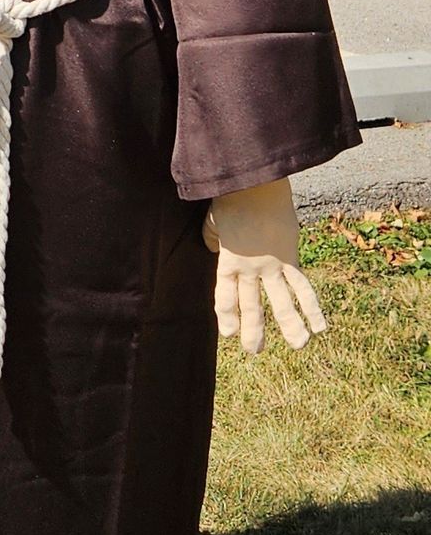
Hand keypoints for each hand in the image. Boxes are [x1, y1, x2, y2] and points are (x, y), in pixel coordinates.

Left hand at [205, 179, 326, 355]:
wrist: (256, 183)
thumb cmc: (231, 200)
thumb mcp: (213, 223)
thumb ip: (213, 240)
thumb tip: (216, 249)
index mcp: (228, 262)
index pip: (226, 297)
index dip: (228, 316)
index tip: (230, 333)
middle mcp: (251, 269)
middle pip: (252, 306)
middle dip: (254, 331)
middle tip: (255, 350)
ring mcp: (273, 265)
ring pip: (282, 302)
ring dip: (291, 326)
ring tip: (298, 346)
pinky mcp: (290, 257)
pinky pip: (302, 286)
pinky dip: (312, 306)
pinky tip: (321, 325)